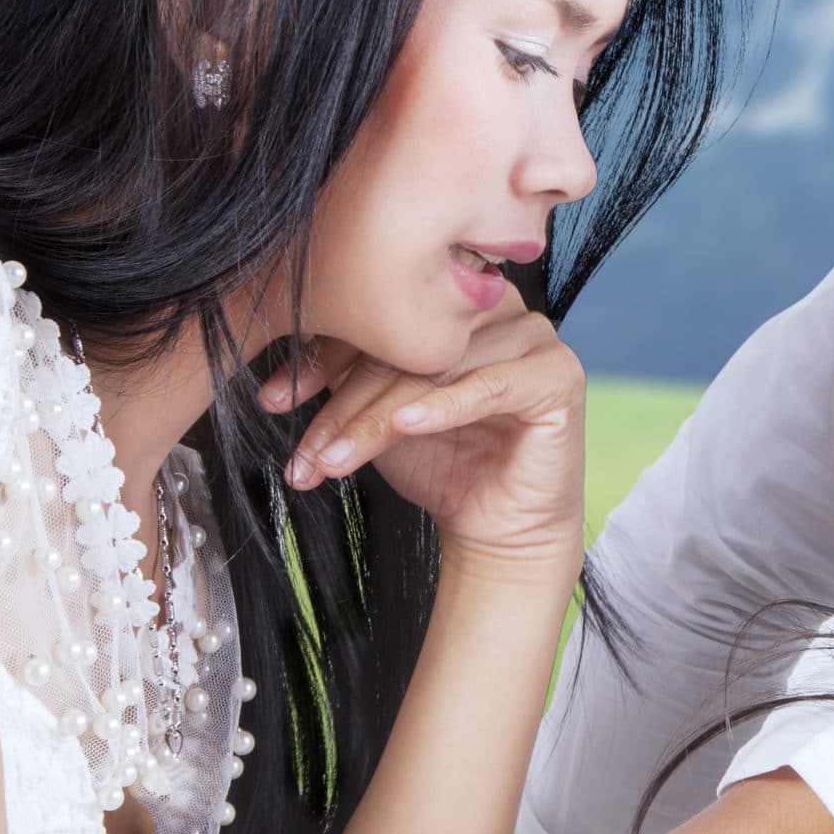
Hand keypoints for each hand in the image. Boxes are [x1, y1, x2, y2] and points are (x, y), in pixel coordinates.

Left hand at [259, 286, 586, 578]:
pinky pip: (490, 386)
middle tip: (307, 451)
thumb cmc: (442, 467)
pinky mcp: (559, 377)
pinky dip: (443, 408)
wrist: (496, 529)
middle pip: (409, 345)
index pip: (383, 317)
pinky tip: (406, 428)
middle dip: (346, 402)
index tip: (274, 399)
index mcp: (456, 303)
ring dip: (379, 418)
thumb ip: (350, 377)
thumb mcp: (379, 415)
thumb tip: (284, 366)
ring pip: (441, 369)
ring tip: (335, 460)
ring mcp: (536, 339)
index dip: (324, 357)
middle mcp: (499, 309)